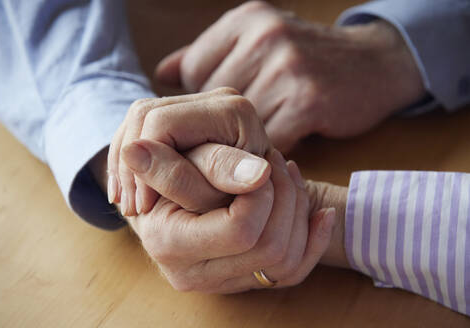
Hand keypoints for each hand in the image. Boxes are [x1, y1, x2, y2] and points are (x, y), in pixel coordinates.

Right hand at [106, 87, 270, 215]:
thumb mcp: (213, 199)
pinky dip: (131, 157)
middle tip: (131, 210)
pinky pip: (142, 122)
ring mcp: (204, 101)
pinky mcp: (190, 110)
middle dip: (130, 165)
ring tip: (130, 205)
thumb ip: (180, 177)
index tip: (142, 208)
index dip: (144, 166)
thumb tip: (132, 152)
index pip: (163, 125)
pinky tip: (129, 189)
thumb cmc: (240, 210)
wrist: (261, 206)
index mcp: (234, 112)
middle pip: (145, 114)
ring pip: (139, 115)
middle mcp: (221, 97)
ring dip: (127, 163)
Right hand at [122, 141, 337, 292]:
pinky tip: (320, 213)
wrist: (158, 192)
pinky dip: (313, 241)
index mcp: (169, 242)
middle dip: (287, 199)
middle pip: (270, 250)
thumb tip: (258, 173)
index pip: (240, 230)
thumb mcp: (180, 155)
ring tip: (289, 176)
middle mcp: (192, 273)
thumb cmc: (166, 166)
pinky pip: (290, 273)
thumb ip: (213, 164)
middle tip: (279, 163)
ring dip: (299, 214)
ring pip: (286, 264)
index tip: (261, 163)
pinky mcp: (239, 280)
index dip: (261, 193)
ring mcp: (218, 282)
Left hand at [156, 1, 424, 151]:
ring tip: (254, 143)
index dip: (198, 102)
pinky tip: (278, 145)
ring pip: (238, 125)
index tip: (209, 120)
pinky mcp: (309, 101)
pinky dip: (269, 149)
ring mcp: (288, 67)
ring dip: (242, 142)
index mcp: (246, 20)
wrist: (375, 64)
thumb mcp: (257, 39)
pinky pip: (268, 139)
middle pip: (212, 100)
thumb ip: (207, 55)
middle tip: (225, 141)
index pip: (193, 71)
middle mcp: (265, 36)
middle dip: (216, 127)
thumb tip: (161, 74)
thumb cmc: (307, 57)